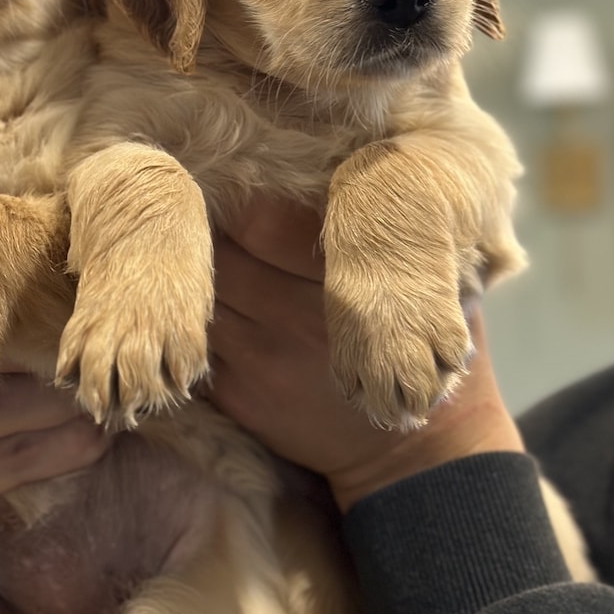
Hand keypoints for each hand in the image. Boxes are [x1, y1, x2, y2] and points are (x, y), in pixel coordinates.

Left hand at [209, 199, 523, 511]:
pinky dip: (190, 318)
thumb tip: (357, 160)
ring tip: (181, 249)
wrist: (418, 454)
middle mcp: (298, 317)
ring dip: (188, 273)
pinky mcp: (242, 395)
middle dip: (205, 227)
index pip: (263, 221)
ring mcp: (264, 359)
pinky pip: (199, 341)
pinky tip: (188, 301)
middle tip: (191, 204)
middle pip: (220, 253)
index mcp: (345, 279)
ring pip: (201, 296)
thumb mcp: (431, 280)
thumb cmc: (424, 343)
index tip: (231, 177)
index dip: (241, 197)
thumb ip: (388, 232)